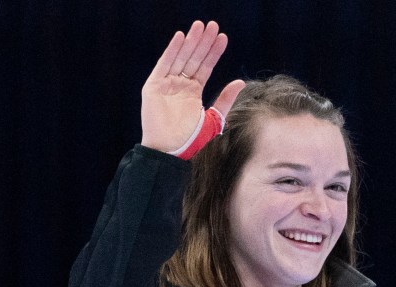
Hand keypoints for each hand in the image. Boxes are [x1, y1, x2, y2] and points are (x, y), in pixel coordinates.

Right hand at [141, 20, 245, 151]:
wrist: (172, 151)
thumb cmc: (192, 141)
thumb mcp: (214, 119)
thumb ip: (225, 99)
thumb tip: (241, 82)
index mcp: (193, 92)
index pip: (205, 67)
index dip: (213, 52)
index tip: (223, 37)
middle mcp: (179, 85)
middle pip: (193, 58)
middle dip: (203, 42)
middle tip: (213, 25)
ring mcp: (166, 84)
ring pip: (180, 58)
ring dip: (190, 41)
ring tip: (200, 26)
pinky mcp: (154, 86)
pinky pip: (164, 64)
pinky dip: (172, 50)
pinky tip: (181, 37)